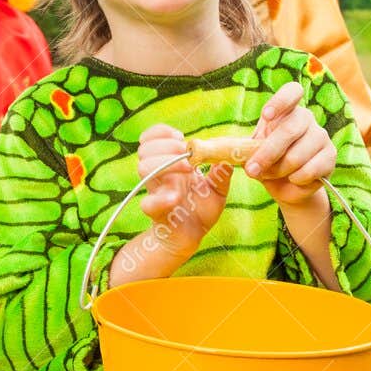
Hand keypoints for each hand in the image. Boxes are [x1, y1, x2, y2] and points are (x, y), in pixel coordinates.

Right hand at [137, 124, 232, 259]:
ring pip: (143, 168)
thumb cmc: (199, 211)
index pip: (152, 138)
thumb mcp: (217, 190)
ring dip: (165, 162)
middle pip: (145, 149)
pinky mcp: (156, 212)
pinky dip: (161, 198)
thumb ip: (221, 175)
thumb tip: (228, 159)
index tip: (181, 137)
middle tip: (185, 153)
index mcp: (169, 165)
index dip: (162, 132)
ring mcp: (156, 192)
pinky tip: (176, 196)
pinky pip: (148, 203)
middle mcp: (159, 175)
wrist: (190, 237)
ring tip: (187, 168)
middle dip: (166, 145)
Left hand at [244, 82, 335, 206]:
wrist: (288, 185)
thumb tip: (234, 152)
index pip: (292, 91)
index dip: (281, 100)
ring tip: (273, 174)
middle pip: (289, 130)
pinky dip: (296, 178)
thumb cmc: (268, 162)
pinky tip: (293, 178)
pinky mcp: (330, 156)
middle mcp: (306, 118)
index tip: (266, 116)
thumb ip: (246, 148)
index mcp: (287, 110)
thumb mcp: (253, 152)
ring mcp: (321, 136)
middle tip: (252, 170)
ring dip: (280, 170)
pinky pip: (310, 169)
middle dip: (268, 153)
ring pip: (297, 155)